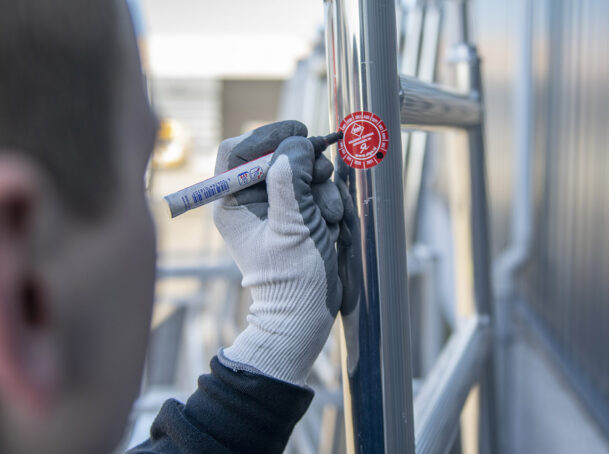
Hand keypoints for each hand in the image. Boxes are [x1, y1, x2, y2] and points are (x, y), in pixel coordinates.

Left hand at [213, 120, 343, 385]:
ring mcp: (278, 208)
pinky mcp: (300, 215)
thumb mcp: (290, 226)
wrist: (306, 315)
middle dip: (305, 166)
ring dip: (323, 188)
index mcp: (233, 202)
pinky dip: (330, 201)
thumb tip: (296, 144)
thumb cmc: (291, 278)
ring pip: (303, 173)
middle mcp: (252, 200)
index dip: (267, 136)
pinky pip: (318, 190)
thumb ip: (290, 180)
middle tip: (322, 174)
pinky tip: (332, 223)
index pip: (238, 151)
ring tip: (328, 216)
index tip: (298, 133)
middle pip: (277, 156)